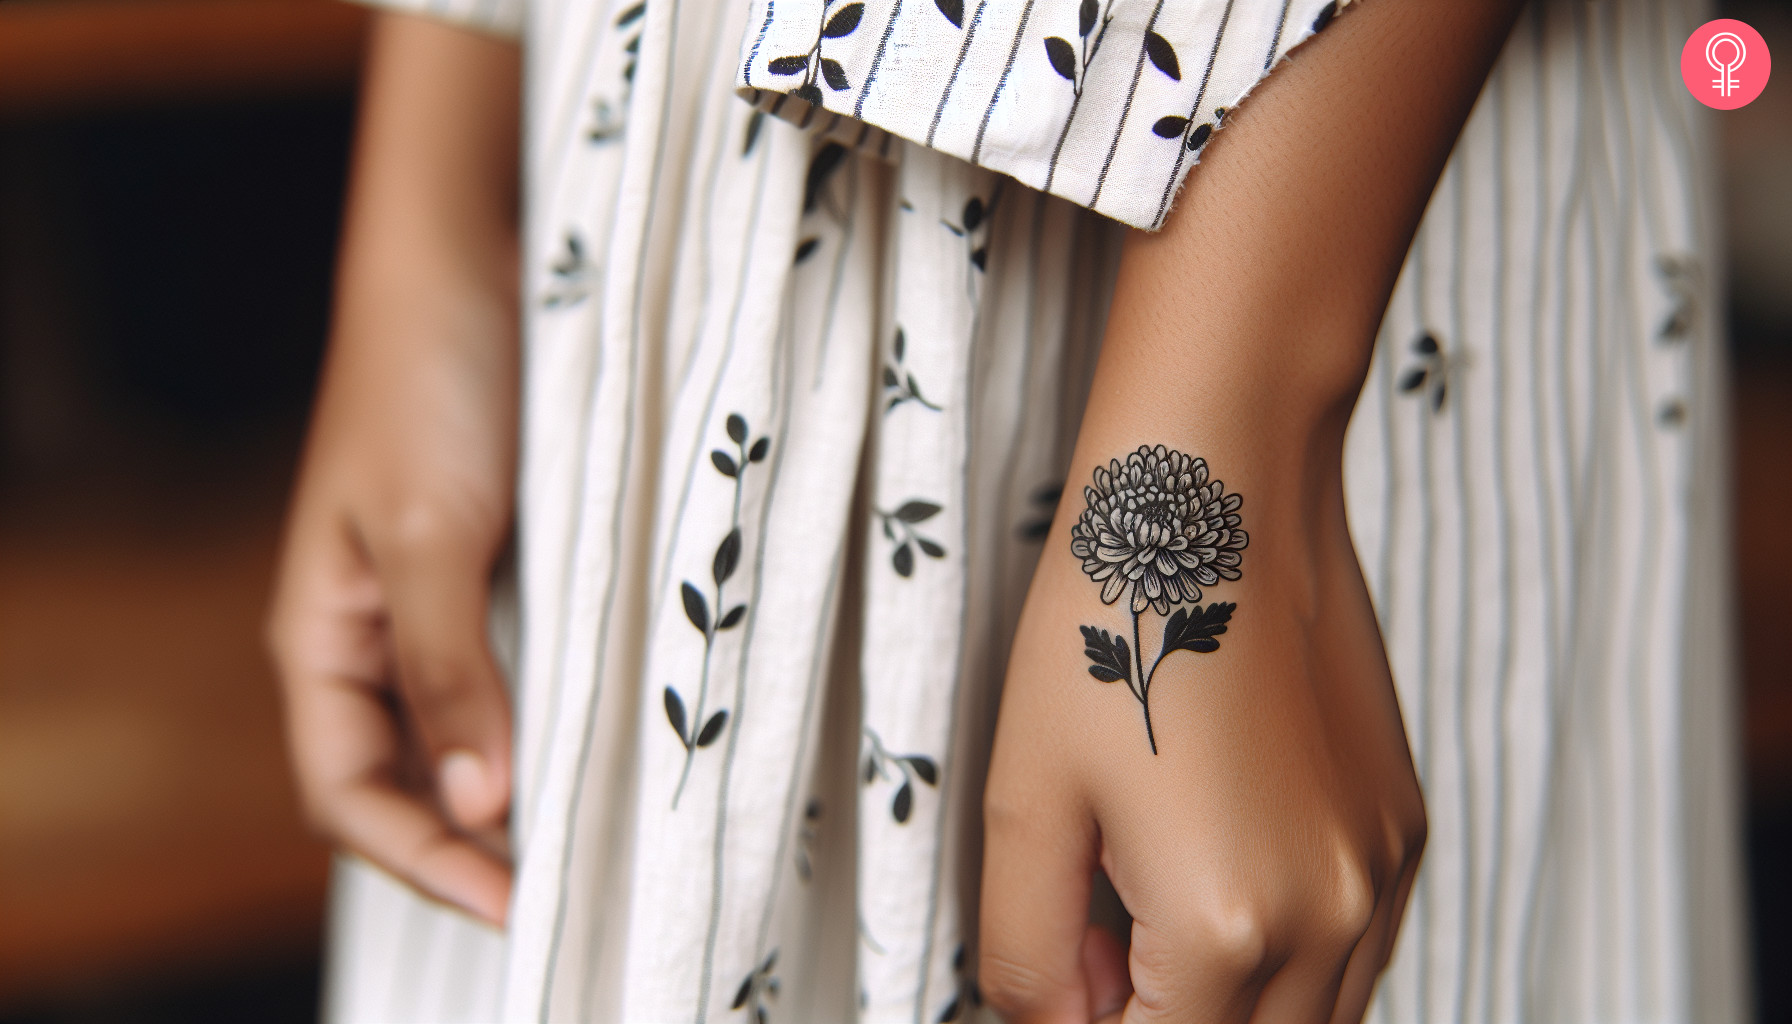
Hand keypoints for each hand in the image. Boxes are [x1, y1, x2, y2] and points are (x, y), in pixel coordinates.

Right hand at [265, 12, 521, 925]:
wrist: (470, 254)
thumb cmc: (428, 380)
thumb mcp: (433, 531)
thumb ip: (449, 670)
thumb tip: (478, 805)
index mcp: (321, 633)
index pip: (347, 791)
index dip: (422, 861)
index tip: (515, 905)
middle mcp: (373, 632)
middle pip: (403, 779)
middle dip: (471, 846)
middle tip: (567, 886)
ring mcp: (437, 601)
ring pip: (465, 731)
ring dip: (517, 787)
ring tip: (594, 834)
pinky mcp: (497, 565)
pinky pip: (516, 668)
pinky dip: (551, 715)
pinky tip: (607, 735)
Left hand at [979, 471, 1424, 1022]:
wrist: (1219, 492)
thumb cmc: (1111, 623)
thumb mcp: (1026, 800)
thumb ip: (1030, 950)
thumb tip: (1056, 1021)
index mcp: (1228, 924)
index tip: (1059, 978)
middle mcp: (1330, 915)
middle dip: (1159, 1020)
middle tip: (1092, 950)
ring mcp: (1382, 870)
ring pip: (1317, 1021)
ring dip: (1228, 1004)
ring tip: (1144, 906)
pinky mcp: (1402, 826)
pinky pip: (1354, 952)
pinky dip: (1286, 957)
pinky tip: (1215, 875)